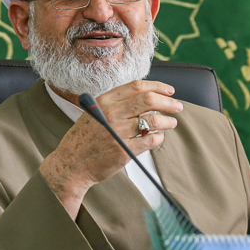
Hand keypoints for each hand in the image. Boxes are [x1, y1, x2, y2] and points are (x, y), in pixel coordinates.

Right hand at [38, 80, 181, 218]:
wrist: (72, 163)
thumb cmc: (84, 138)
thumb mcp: (94, 113)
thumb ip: (115, 104)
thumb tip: (144, 97)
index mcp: (104, 101)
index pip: (136, 87)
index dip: (157, 87)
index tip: (169, 90)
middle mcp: (111, 114)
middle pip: (148, 100)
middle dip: (168, 102)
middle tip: (177, 106)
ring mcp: (118, 132)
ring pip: (154, 120)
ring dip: (168, 121)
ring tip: (172, 123)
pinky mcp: (124, 150)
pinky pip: (151, 140)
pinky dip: (159, 138)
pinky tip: (158, 137)